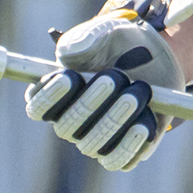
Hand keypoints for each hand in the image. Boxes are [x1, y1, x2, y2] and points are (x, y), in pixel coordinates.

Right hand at [23, 0, 192, 170]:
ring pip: (93, 144)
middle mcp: (70, 122)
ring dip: (115, 120)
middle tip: (115, 76)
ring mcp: (95, 139)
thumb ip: (85, 38)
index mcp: (55, 93)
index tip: (69, 76)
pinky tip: (144, 125)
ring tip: (140, 89)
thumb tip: (69, 52)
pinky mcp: (122, 150)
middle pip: (66, 127)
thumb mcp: (104, 32)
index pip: (37, 107)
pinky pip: (119, 160)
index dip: (48, 96)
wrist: (156, 58)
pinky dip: (130, 145)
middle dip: (90, 103)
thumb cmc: (119, 44)